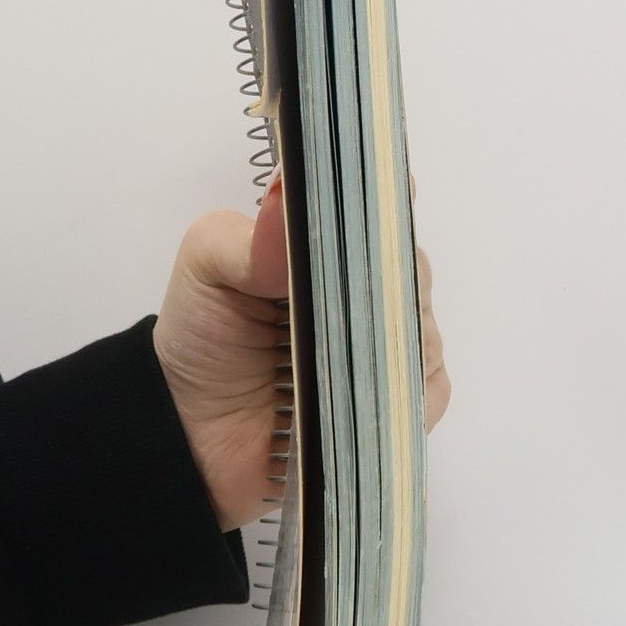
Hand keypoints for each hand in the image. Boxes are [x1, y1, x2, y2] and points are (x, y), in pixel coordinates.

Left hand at [154, 175, 450, 530]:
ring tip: (334, 352)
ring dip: (387, 334)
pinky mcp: (399, 400)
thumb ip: (251, 235)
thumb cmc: (202, 340)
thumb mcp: (208, 269)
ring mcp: (388, 346)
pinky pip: (428, 386)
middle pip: (410, 266)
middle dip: (384, 275)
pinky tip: (359, 389)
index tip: (388, 201)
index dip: (389, 204)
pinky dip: (401, 384)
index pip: (382, 211)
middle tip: (336, 296)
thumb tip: (288, 191)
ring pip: (422, 324)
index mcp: (329, 246)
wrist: (197, 433)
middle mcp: (368, 290)